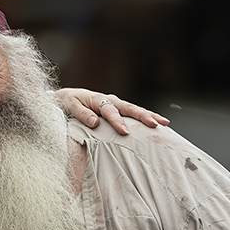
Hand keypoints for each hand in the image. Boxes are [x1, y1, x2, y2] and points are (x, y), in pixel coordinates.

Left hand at [55, 88, 169, 134]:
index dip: (117, 121)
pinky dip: (145, 117)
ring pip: (134, 109)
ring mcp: (115, 104)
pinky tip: (157, 123)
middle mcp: (109, 100)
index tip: (124, 132)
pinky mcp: (117, 109)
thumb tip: (95, 123)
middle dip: (143, 116)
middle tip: (155, 124)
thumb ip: (81, 114)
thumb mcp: (69, 106)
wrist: (64, 97)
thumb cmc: (66, 103)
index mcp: (97, 99)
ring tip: (164, 123)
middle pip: (128, 108)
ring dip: (149, 115)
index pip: (109, 111)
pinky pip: (132, 113)